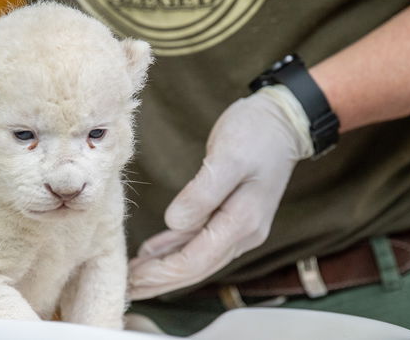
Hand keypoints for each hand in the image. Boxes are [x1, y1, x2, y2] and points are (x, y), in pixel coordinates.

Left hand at [128, 85, 313, 299]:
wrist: (282, 122)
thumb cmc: (256, 133)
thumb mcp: (228, 156)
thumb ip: (202, 192)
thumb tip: (175, 223)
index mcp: (242, 222)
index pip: (195, 260)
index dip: (162, 273)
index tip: (132, 278)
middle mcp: (244, 233)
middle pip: (195, 268)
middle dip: (160, 280)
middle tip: (126, 288)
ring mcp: (240, 227)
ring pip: (196, 259)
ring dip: (164, 270)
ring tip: (133, 277)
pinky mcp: (231, 217)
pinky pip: (199, 242)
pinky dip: (174, 250)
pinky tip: (152, 254)